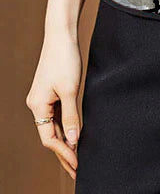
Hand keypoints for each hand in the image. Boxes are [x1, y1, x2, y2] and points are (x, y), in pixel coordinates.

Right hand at [25, 30, 82, 179]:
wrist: (62, 34)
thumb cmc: (65, 59)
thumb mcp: (70, 90)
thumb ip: (71, 117)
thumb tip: (73, 140)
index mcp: (37, 105)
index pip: (49, 138)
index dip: (64, 153)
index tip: (77, 165)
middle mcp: (36, 104)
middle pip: (49, 135)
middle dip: (64, 152)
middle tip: (77, 170)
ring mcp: (43, 98)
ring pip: (52, 126)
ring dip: (65, 140)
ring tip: (77, 157)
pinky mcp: (51, 91)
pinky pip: (56, 115)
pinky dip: (65, 126)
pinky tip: (74, 135)